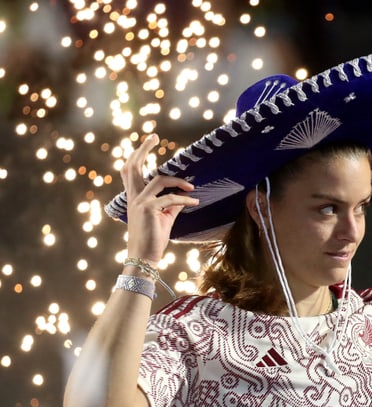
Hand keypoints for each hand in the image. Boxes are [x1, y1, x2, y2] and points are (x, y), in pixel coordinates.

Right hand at [120, 134, 198, 264]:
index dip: (137, 155)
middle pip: (133, 167)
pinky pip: (170, 199)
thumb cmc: (153, 239)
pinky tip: (194, 203)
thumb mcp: (164, 218)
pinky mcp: (148, 210)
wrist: (144, 258)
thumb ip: (172, 205)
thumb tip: (184, 196)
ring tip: (191, 187)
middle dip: (143, 149)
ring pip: (158, 180)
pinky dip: (184, 200)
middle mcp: (134, 198)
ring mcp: (139, 203)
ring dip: (178, 181)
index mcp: (135, 198)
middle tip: (153, 136)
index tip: (149, 142)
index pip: (131, 171)